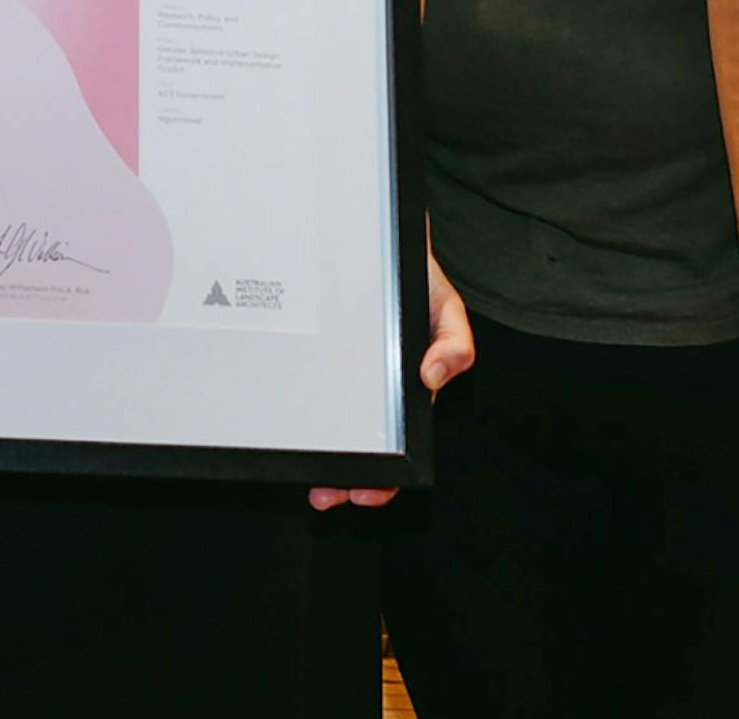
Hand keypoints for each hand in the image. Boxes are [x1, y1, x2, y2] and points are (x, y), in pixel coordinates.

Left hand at [308, 246, 473, 509]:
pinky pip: (310, 388)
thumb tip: (431, 377)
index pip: (397, 448)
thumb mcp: (447, 309)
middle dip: (342, 480)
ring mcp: (347, 376)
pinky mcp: (322, 356)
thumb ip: (454, 344)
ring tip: (306, 476)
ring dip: (319, 455)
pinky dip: (299, 409)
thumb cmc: (418, 281)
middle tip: (324, 495)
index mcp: (406, 392)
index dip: (382, 477)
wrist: (380, 243)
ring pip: (331, 426)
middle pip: (360, 449)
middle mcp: (375, 392)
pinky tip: (285, 420)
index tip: (362, 492)